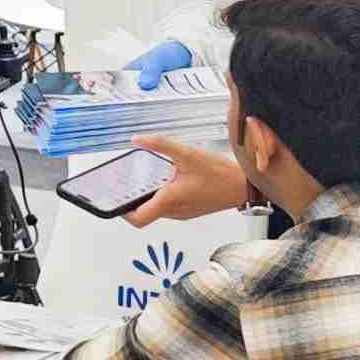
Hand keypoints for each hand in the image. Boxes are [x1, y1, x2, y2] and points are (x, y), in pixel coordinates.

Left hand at [121, 133, 253, 226]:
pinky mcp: (189, 210)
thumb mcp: (187, 154)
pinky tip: (165, 179)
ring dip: (147, 197)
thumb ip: (160, 145)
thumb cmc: (221, 174)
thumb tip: (138, 140)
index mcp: (170, 201)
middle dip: (132, 199)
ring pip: (156, 210)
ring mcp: (183, 213)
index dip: (122, 211)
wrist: (245, 186)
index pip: (138, 219)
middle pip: (144, 213)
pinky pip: (168, 207)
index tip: (114, 199)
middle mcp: (175, 212)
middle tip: (124, 183)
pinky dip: (161, 196)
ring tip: (145, 178)